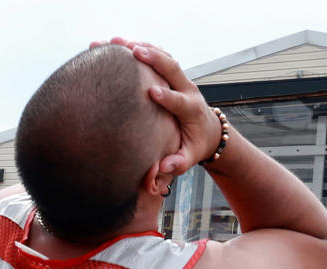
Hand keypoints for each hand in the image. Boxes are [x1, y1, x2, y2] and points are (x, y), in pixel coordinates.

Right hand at [126, 42, 221, 175]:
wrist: (208, 129)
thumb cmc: (196, 145)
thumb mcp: (191, 157)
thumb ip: (179, 162)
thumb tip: (164, 168)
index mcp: (191, 110)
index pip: (180, 100)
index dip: (167, 96)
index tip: (152, 91)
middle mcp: (187, 89)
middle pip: (172, 69)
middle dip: (154, 59)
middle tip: (133, 51)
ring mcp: (180, 79)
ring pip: (164, 57)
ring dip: (142, 47)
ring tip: (117, 42)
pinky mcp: (173, 74)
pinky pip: (158, 55)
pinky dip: (140, 47)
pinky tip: (119, 44)